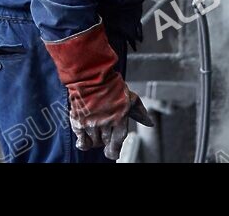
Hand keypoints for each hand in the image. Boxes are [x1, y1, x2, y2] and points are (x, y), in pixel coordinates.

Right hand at [43, 22, 154, 160]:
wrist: (91, 75)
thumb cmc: (112, 85)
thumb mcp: (130, 97)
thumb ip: (140, 112)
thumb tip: (150, 124)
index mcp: (119, 119)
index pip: (117, 144)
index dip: (114, 151)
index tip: (113, 153)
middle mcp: (105, 123)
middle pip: (105, 143)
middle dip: (105, 142)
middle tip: (104, 136)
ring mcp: (91, 123)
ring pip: (94, 142)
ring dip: (95, 139)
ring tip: (95, 130)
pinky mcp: (78, 121)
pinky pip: (81, 141)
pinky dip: (83, 143)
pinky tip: (83, 139)